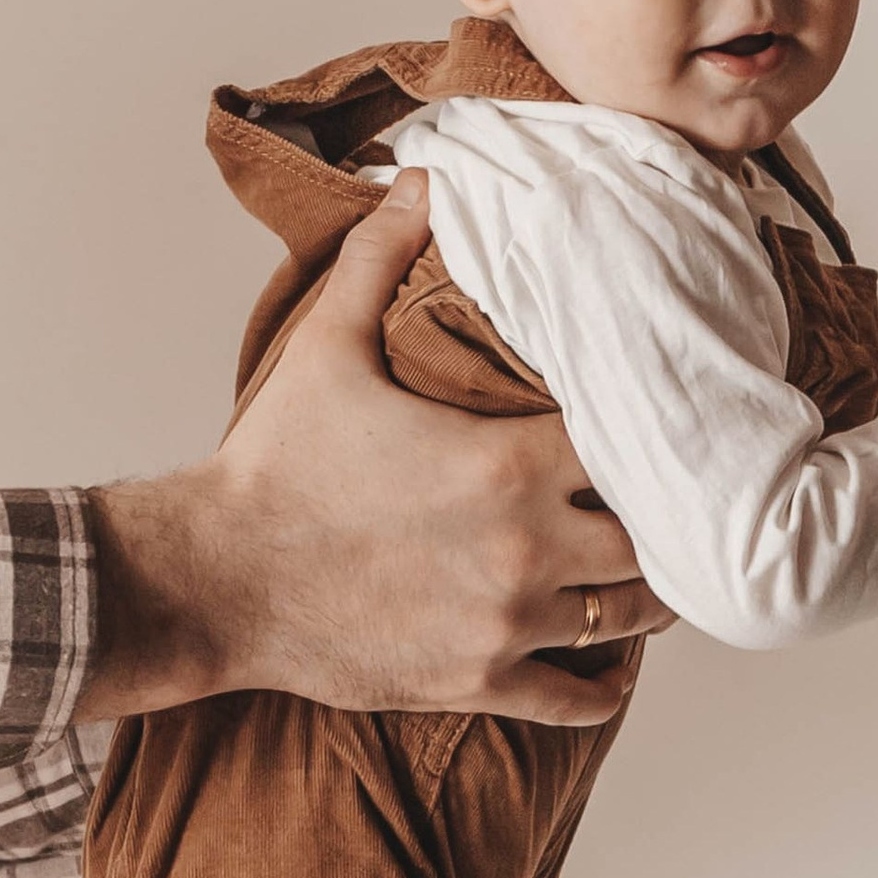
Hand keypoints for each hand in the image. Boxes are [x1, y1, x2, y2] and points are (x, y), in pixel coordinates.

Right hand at [83, 172, 675, 722]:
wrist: (213, 578)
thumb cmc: (274, 462)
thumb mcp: (329, 345)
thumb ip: (384, 256)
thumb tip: (422, 177)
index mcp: (512, 462)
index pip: (633, 441)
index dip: (650, 430)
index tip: (649, 422)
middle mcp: (529, 547)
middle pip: (654, 536)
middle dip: (663, 517)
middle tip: (663, 504)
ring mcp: (509, 622)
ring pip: (632, 618)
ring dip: (645, 595)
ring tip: (645, 573)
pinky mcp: (480, 681)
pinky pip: (580, 700)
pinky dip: (604, 684)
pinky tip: (609, 664)